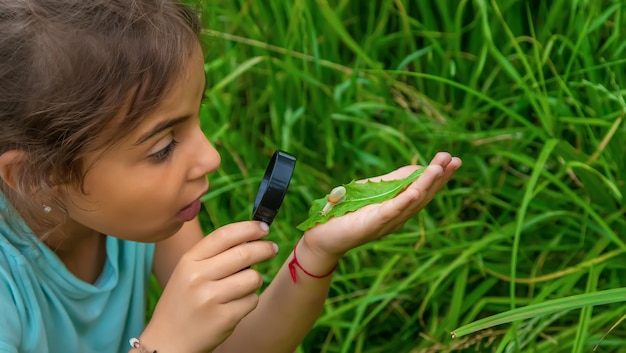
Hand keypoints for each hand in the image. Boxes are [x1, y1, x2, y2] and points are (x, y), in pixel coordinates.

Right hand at [140, 221, 277, 352]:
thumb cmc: (184, 302)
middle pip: (244, 253)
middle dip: (264, 249)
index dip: (248, 228)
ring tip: (243, 286)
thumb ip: (214, 254)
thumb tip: (253, 238)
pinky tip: (235, 305)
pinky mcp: (224, 318)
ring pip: (253, 277)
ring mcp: (210, 298)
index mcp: (189, 261)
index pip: (224, 235)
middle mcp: (198, 277)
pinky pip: (252, 300)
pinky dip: (249, 301)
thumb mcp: (188, 272)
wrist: (168, 341)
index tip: (264, 227)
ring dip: (255, 280)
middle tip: (272, 248)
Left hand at [302, 152, 460, 258]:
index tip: (452, 159)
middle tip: (455, 160)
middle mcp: (398, 217)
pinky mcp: (372, 225)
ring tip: (439, 168)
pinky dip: (404, 201)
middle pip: (424, 196)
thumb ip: (395, 181)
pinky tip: (415, 191)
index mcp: (399, 208)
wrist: (323, 234)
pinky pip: (391, 212)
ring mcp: (387, 222)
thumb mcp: (374, 190)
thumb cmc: (347, 211)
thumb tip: (418, 167)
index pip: (424, 190)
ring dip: (426, 185)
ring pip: (411, 202)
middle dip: (439, 178)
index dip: (438, 176)